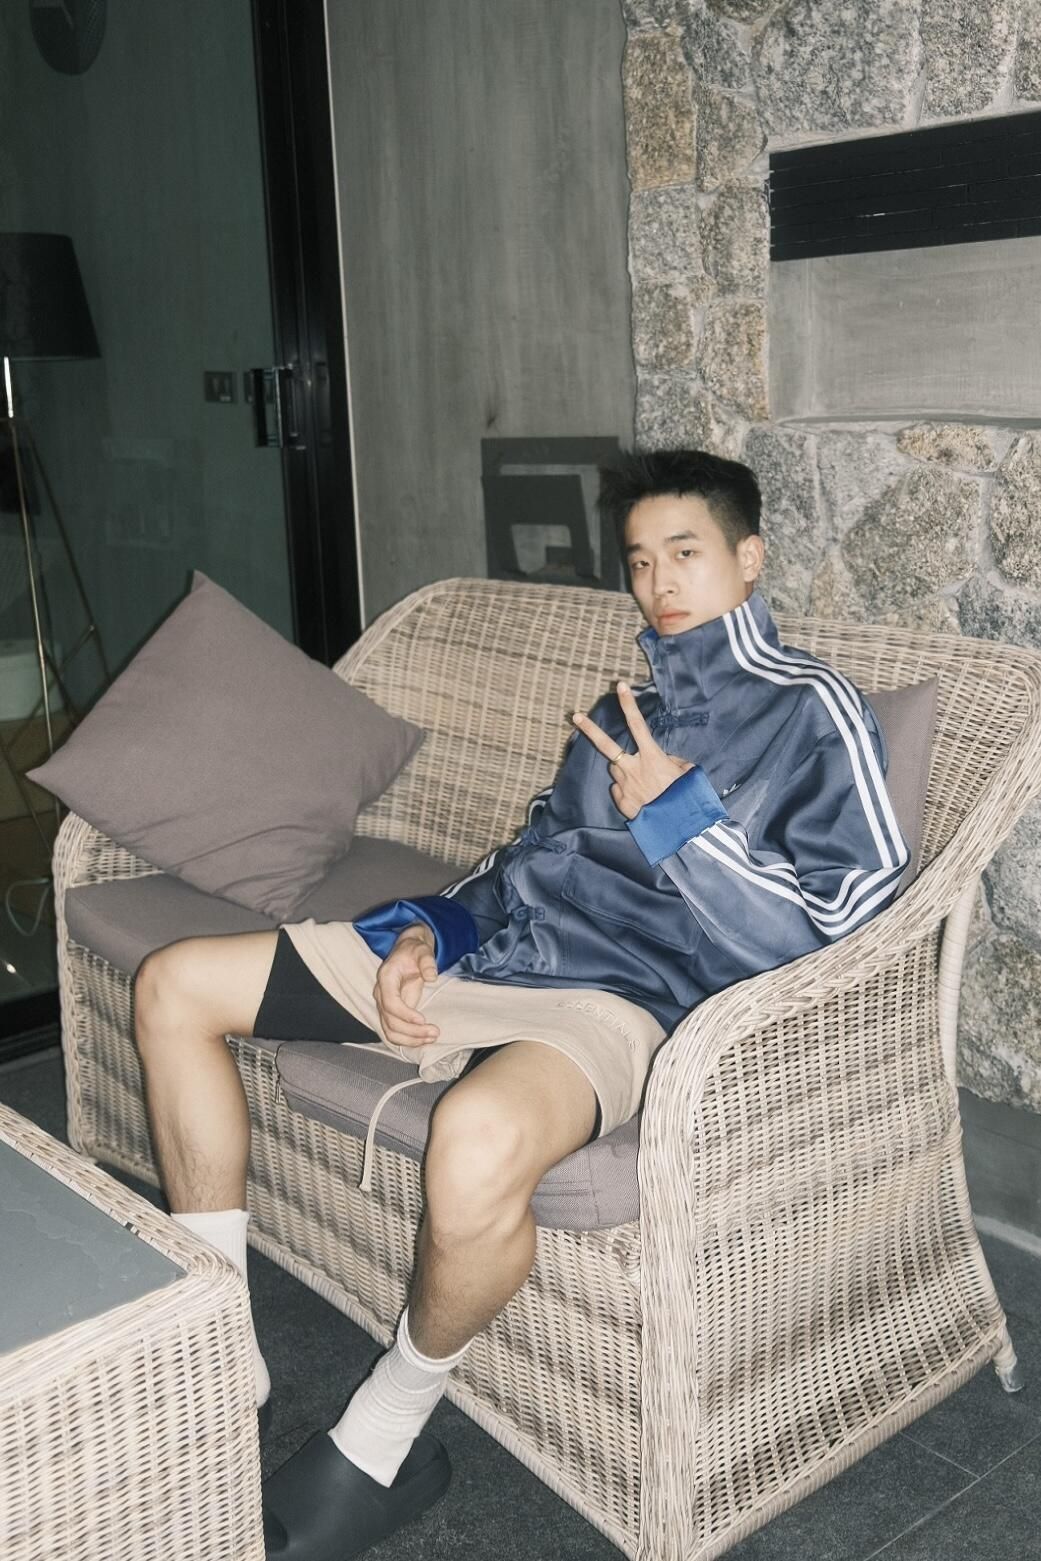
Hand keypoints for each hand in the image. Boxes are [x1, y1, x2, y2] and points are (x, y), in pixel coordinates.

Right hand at [373, 923, 440, 1046]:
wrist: (409, 952)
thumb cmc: (414, 951)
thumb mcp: (422, 950)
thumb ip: (427, 961)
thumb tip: (432, 977)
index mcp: (386, 978)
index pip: (389, 1002)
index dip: (404, 1014)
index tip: (422, 1020)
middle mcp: (381, 994)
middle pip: (390, 1021)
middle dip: (412, 1031)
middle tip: (435, 1032)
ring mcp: (385, 1005)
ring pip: (390, 1031)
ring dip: (410, 1039)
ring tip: (431, 1038)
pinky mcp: (392, 1013)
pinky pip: (394, 1031)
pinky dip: (408, 1039)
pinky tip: (424, 1039)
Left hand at [571, 681, 693, 820]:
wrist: (679, 828)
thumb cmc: (686, 798)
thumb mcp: (688, 774)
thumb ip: (674, 762)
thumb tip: (665, 761)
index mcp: (652, 757)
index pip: (637, 725)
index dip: (629, 704)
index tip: (620, 686)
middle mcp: (633, 768)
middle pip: (607, 745)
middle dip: (590, 729)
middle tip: (575, 716)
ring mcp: (624, 785)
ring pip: (617, 769)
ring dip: (625, 770)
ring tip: (644, 783)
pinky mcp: (621, 801)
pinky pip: (619, 789)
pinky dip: (627, 790)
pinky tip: (642, 798)